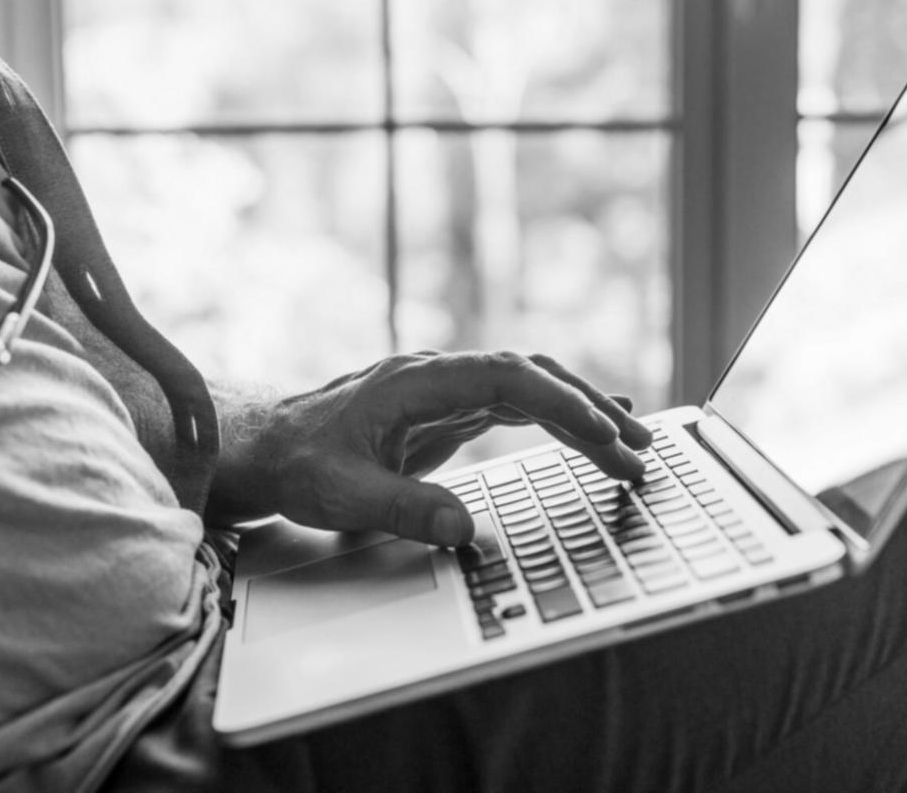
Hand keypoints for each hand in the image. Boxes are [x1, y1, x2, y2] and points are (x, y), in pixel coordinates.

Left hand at [205, 351, 655, 547]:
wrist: (267, 446)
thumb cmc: (299, 462)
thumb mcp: (342, 494)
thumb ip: (404, 509)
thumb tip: (466, 530)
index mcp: (418, 382)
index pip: (506, 378)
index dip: (558, 401)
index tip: (600, 430)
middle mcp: (441, 376)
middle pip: (531, 377)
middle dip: (588, 410)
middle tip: (639, 449)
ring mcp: (448, 391)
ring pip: (531, 389)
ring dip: (581, 414)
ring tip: (635, 445)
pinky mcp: (451, 412)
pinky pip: (517, 407)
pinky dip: (558, 418)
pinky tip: (593, 430)